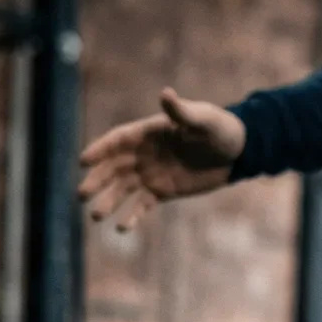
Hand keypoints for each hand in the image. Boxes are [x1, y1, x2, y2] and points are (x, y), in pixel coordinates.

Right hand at [77, 88, 245, 230]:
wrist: (239, 152)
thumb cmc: (220, 128)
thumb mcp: (202, 119)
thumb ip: (181, 112)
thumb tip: (165, 93)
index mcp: (148, 132)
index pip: (117, 140)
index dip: (100, 150)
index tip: (83, 161)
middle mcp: (144, 153)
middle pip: (113, 167)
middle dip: (97, 180)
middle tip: (82, 194)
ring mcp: (151, 173)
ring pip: (123, 189)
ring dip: (108, 201)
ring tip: (95, 216)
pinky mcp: (163, 191)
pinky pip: (143, 205)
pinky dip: (132, 216)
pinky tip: (122, 228)